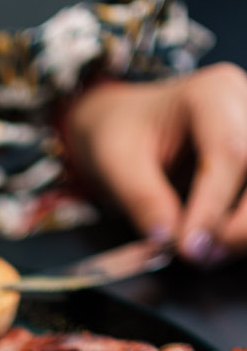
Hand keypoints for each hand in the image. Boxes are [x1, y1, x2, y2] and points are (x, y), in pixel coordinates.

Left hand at [64, 62, 246, 265]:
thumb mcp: (117, 163)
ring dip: (242, 230)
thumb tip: (168, 239)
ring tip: (208, 254)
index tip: (190, 248)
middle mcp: (244, 106)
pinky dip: (240, 227)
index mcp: (210, 94)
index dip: (213, 207)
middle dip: (239, 225)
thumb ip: (144, 200)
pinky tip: (219, 242)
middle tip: (202, 256)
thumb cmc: (121, 134)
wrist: (126, 125)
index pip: (229, 152)